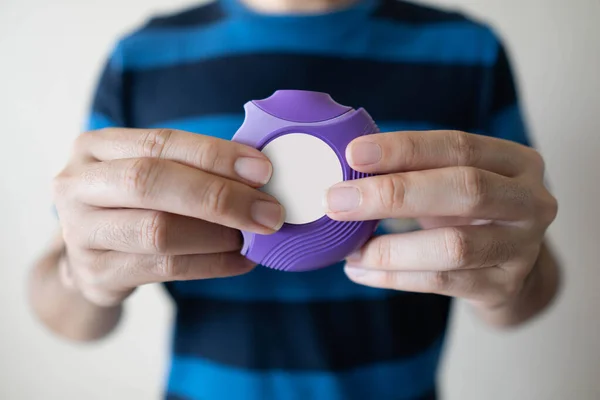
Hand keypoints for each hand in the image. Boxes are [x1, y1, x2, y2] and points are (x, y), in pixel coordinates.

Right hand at [53, 128, 283, 306]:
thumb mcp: (147, 173)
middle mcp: (77, 185)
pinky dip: (213, 264)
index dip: (215, 154)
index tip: (263, 169)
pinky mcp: (97, 274)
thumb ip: (191, 168)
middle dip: (220, 196)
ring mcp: (81, 233)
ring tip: (254, 236)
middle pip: (150, 182)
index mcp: (94, 147)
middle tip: (269, 212)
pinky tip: (241, 260)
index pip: (160, 142)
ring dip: (218, 234)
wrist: (88, 258)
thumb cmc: (132, 205)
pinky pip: (166, 269)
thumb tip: (260, 175)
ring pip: (159, 231)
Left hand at [325, 130, 557, 309]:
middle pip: (465, 190)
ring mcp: (522, 249)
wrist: (508, 267)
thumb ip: (414, 170)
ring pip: (454, 247)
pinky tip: (360, 271)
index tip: (353, 154)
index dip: (405, 148)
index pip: (459, 146)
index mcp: (516, 162)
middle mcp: (530, 202)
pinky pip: (441, 282)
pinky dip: (394, 277)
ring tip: (348, 250)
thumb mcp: (452, 182)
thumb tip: (345, 167)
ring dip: (390, 248)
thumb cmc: (468, 213)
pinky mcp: (503, 287)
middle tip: (337, 200)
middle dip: (393, 194)